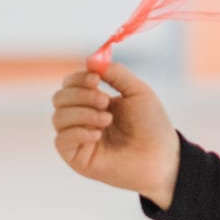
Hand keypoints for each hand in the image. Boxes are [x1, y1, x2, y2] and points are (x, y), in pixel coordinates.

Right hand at [51, 63, 180, 209]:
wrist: (161, 156)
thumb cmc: (152, 124)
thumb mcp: (137, 91)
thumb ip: (116, 73)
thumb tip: (90, 60)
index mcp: (94, 101)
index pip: (70, 84)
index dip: (78, 78)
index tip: (97, 79)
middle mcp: (82, 118)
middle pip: (59, 98)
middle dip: (80, 95)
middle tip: (105, 101)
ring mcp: (78, 138)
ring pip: (58, 117)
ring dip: (82, 113)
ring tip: (107, 120)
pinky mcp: (77, 158)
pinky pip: (61, 140)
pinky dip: (77, 132)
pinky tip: (97, 134)